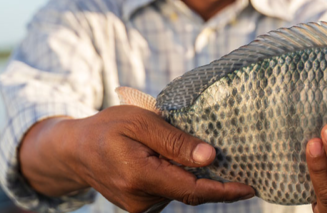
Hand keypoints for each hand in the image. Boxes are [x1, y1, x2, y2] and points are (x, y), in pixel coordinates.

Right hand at [64, 106, 254, 211]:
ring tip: (190, 149)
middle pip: (190, 191)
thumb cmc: (107, 129)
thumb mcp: (141, 122)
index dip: (225, 190)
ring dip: (192, 175)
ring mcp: (140, 207)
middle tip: (238, 160)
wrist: (75, 151)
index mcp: (140, 177)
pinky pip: (169, 193)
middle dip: (215, 179)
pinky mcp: (141, 207)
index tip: (251, 187)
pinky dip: (179, 178)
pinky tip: (175, 161)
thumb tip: (210, 157)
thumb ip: (175, 141)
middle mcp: (141, 200)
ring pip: (180, 191)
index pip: (193, 189)